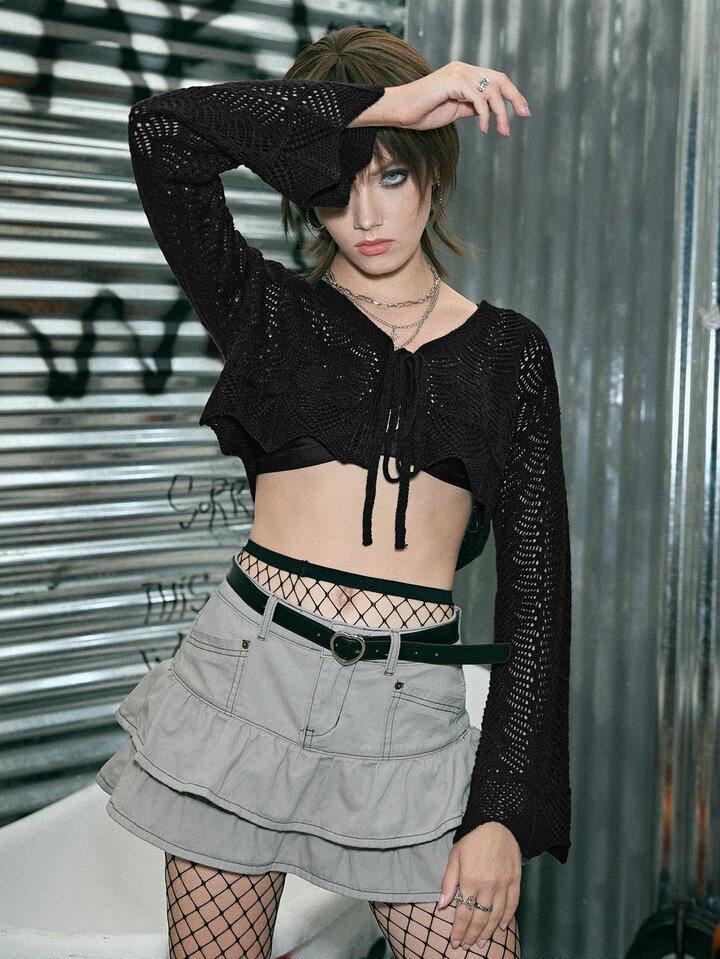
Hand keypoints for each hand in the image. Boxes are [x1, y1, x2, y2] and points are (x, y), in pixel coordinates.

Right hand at [350, 62, 529, 135]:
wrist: (400, 112)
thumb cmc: (422, 113)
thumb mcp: (454, 111)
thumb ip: (471, 108)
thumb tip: (488, 112)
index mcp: (465, 75)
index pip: (496, 80)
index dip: (512, 95)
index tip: (523, 113)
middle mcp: (463, 70)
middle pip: (499, 80)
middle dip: (515, 98)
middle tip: (524, 116)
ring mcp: (458, 74)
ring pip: (490, 90)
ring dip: (500, 113)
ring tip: (502, 131)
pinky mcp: (452, 82)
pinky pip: (477, 97)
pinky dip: (484, 114)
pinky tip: (484, 127)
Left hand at [438, 821, 521, 949]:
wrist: (498, 824)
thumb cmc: (473, 840)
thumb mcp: (455, 856)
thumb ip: (449, 881)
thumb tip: (442, 905)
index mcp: (470, 879)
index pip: (463, 912)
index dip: (459, 930)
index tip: (455, 942)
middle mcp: (488, 885)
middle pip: (479, 918)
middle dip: (471, 935)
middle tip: (466, 946)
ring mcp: (503, 884)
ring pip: (496, 915)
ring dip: (488, 931)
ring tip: (481, 942)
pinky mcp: (515, 881)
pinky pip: (513, 904)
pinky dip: (508, 918)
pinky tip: (502, 927)